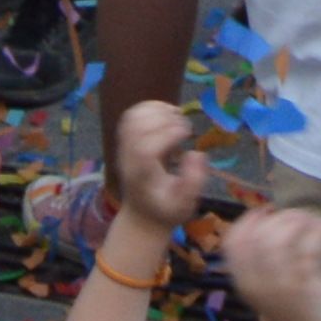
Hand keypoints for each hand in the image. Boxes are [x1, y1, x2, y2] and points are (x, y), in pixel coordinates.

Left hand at [102, 96, 216, 232]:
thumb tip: (197, 154)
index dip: (167, 134)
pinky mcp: (126, 140)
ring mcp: (124, 148)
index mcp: (141, 177)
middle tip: (186, 128)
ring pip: (132, 117)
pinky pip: (132, 115)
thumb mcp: (185, 205)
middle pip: (136, 128)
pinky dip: (151, 107)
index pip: (145, 149)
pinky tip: (168, 113)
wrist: (143, 213)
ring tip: (178, 118)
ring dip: (157, 110)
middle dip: (164, 120)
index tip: (187, 134)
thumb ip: (193, 182)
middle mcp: (128, 159)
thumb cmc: (166, 209)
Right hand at [217, 204, 320, 320]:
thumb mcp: (273, 284)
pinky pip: (309, 247)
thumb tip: (277, 218)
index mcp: (245, 283)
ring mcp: (280, 286)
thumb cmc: (297, 309)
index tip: (268, 211)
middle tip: (301, 219)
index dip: (248, 220)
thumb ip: (270, 258)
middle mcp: (257, 284)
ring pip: (279, 239)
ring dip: (299, 220)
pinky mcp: (304, 288)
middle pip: (257, 235)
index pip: (232, 243)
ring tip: (315, 222)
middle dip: (280, 217)